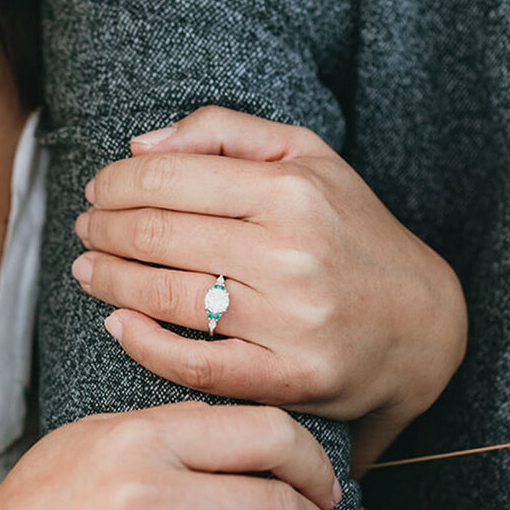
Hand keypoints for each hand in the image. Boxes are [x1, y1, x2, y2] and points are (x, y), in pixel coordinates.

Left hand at [71, 107, 466, 464]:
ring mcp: (290, 321)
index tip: (97, 190)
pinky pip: (195, 365)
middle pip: (158, 235)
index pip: (170, 178)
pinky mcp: (288, 379)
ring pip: (166, 297)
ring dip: (108, 281)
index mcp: (290, 191)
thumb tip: (142, 144)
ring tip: (88, 269)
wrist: (423, 324)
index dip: (116, 183)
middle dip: (104, 229)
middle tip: (85, 229)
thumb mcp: (306, 155)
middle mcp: (290, 253)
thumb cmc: (351, 230)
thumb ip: (225, 131)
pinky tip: (117, 324)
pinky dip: (143, 344)